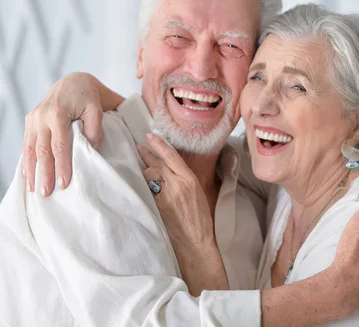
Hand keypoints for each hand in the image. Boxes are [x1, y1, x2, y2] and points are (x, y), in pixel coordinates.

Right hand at [23, 72, 104, 195]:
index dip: (62, 166)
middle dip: (44, 173)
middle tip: (46, 193)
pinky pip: (27, 143)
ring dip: (31, 170)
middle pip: (42, 150)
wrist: (74, 81)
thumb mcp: (96, 108)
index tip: (64, 183)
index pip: (60, 145)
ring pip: (30, 148)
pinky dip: (27, 159)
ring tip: (34, 189)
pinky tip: (27, 174)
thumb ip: (94, 128)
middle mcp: (41, 116)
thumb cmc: (89, 96)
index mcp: (57, 113)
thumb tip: (92, 150)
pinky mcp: (30, 120)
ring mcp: (33, 118)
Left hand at [138, 133, 227, 293]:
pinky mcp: (155, 207)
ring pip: (148, 175)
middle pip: (156, 163)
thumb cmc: (200, 219)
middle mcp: (176, 185)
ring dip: (144, 171)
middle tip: (139, 148)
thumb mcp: (198, 193)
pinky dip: (142, 185)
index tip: (149, 136)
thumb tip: (169, 169)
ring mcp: (163, 197)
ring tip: (141, 169)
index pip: (171, 155)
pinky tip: (138, 184)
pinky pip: (145, 189)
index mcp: (190, 180)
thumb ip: (184, 179)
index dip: (159, 144)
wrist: (195, 242)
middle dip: (147, 155)